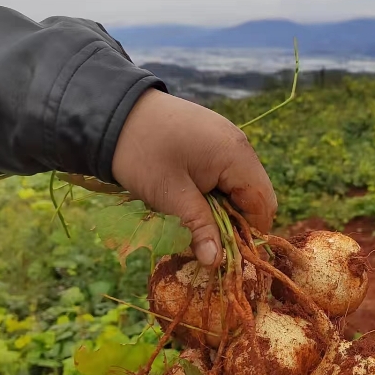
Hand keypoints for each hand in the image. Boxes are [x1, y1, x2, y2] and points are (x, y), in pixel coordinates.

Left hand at [112, 89, 276, 265]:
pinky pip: (224, 173)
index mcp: (236, 156)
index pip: (263, 204)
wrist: (111, 112)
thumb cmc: (142, 152)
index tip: (225, 252)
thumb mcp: (170, 195)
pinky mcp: (211, 140)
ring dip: (221, 208)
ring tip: (193, 218)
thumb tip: (216, 262)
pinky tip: (189, 198)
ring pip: (238, 187)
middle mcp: (239, 145)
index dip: (250, 233)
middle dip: (235, 222)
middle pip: (254, 196)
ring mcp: (225, 139)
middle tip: (206, 239)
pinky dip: (213, 192)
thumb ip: (199, 228)